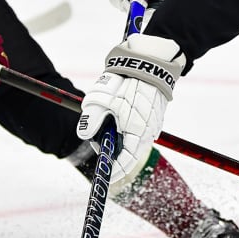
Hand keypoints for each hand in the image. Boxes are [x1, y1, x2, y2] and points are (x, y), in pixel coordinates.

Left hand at [77, 34, 185, 184]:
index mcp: (136, 132)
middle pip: (128, 152)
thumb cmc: (126, 81)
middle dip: (113, 151)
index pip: (125, 162)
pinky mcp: (155, 116)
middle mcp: (148, 132)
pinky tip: (119, 113)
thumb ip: (91, 119)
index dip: (113, 171)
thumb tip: (83, 135)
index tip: (103, 175)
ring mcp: (153, 125)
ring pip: (133, 140)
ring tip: (108, 121)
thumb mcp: (102, 99)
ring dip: (119, 138)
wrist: (150, 62)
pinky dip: (127, 128)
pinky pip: (139, 130)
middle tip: (97, 139)